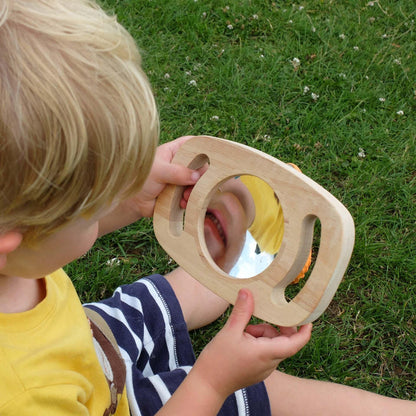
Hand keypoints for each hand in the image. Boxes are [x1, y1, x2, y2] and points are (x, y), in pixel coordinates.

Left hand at [130, 136, 200, 217]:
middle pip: (201, 165)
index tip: (214, 156)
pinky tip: (182, 204)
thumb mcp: (158, 172)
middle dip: (200, 177)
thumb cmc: (140, 180)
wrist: (133, 202)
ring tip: (184, 198)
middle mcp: (181, 164)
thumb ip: (176, 172)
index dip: (204, 148)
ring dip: (195, 191)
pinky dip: (190, 200)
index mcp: (174, 151)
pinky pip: (193, 196)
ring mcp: (182, 179)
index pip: (193, 144)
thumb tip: (196, 177)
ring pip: (199, 183)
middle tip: (193, 186)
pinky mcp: (181, 193)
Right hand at [192, 289, 311, 398]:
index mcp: (267, 353)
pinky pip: (265, 352)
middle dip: (271, 327)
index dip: (304, 331)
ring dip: (261, 334)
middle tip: (254, 320)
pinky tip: (241, 340)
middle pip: (282, 340)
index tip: (308, 318)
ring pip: (272, 344)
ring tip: (242, 332)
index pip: (295, 343)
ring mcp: (264, 368)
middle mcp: (270, 363)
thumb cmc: (218, 360)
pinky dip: (257, 342)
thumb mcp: (230, 331)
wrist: (207, 385)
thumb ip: (242, 311)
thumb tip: (248, 292)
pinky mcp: (258, 370)